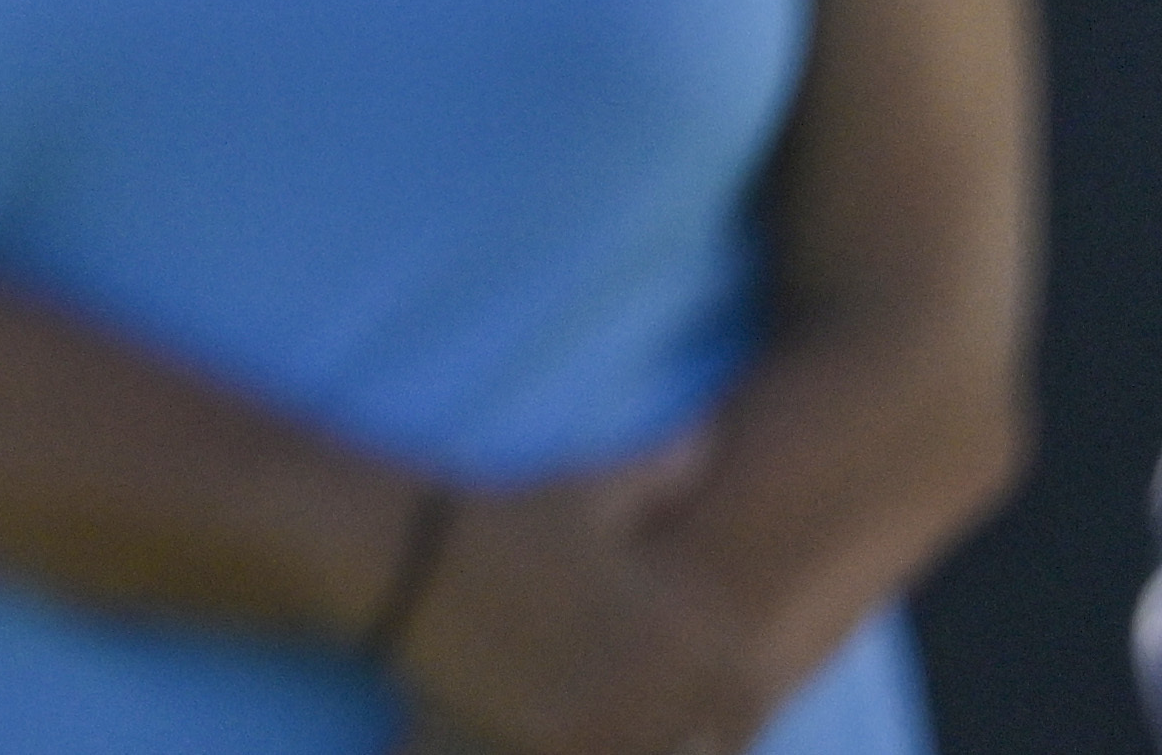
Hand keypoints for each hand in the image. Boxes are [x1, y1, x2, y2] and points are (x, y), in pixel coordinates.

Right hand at [382, 467, 783, 754]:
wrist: (413, 559)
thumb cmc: (504, 522)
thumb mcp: (584, 490)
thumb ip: (655, 473)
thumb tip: (707, 439)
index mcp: (684, 626)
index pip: (748, 692)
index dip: (740, 708)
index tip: (717, 710)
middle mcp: (662, 681)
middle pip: (709, 742)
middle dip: (693, 735)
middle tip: (663, 725)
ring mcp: (611, 720)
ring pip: (657, 754)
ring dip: (646, 743)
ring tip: (610, 725)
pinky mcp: (558, 748)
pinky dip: (596, 751)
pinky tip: (568, 738)